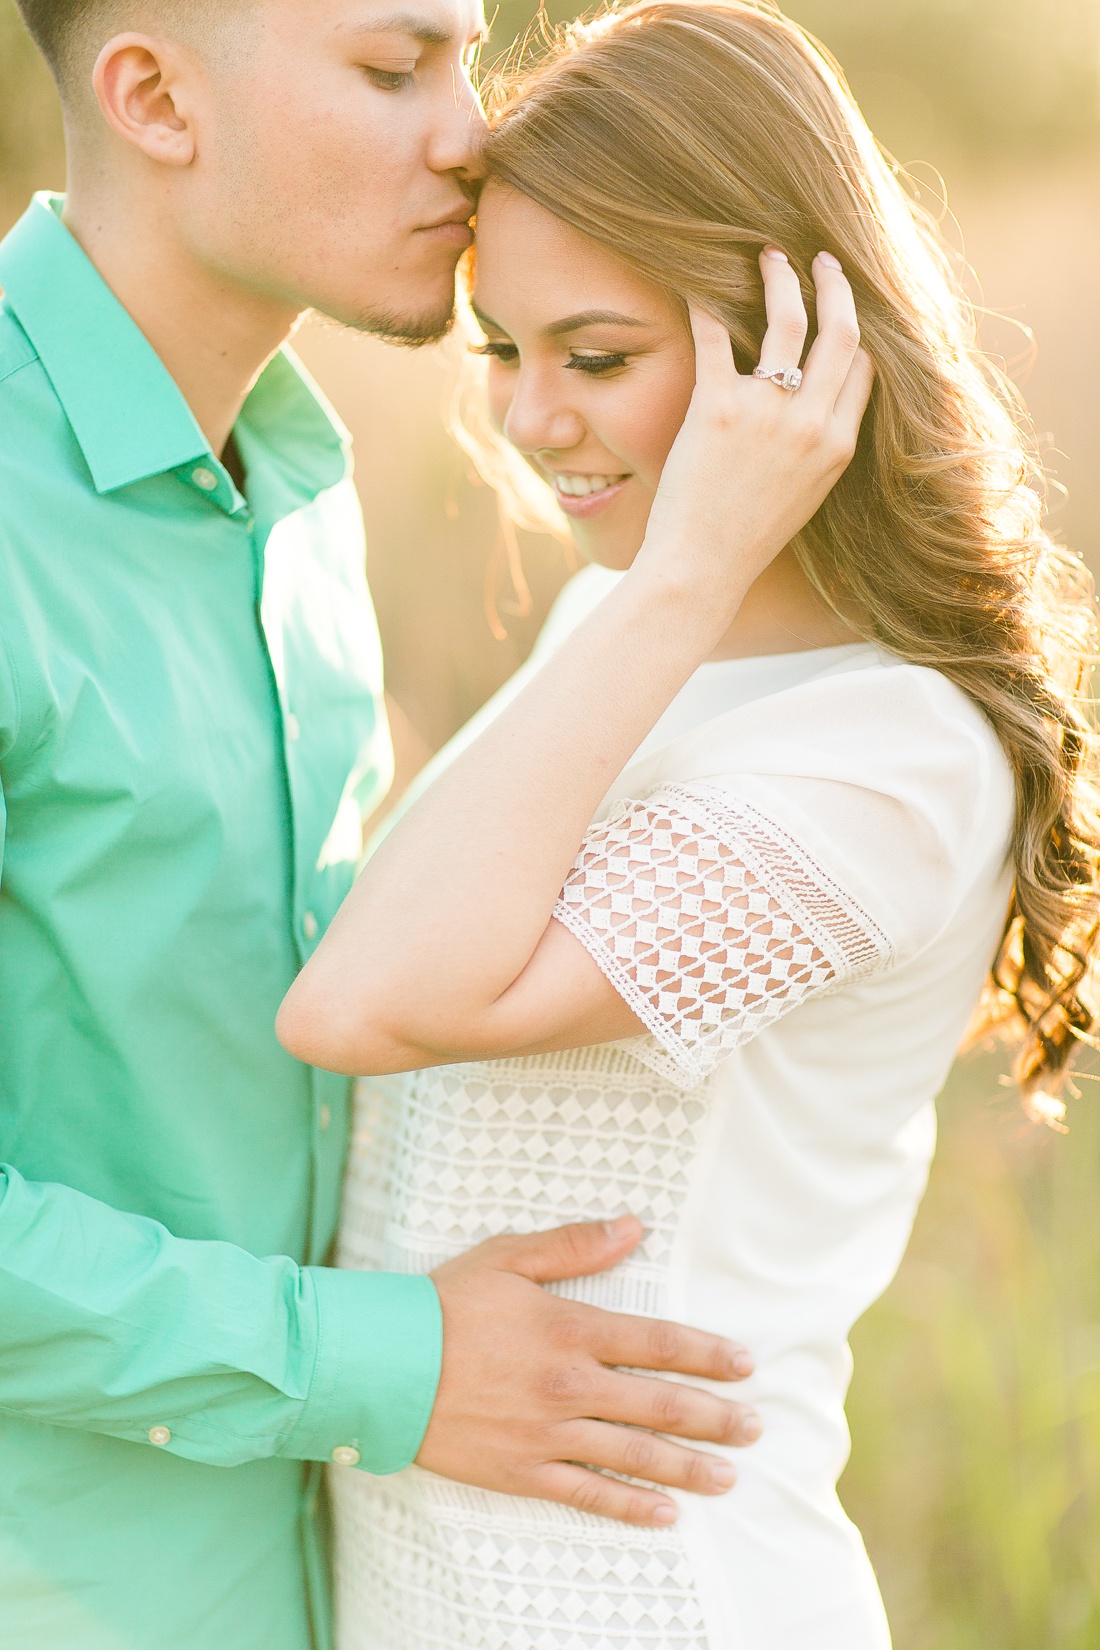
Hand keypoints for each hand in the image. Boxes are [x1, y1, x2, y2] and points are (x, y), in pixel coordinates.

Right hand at [417, 1215, 759, 1525]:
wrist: (382, 1365)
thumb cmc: (443, 1303)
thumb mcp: (508, 1256)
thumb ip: (575, 1245)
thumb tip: (633, 1226)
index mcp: (571, 1329)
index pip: (657, 1343)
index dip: (706, 1354)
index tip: (744, 1364)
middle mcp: (569, 1385)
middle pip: (659, 1404)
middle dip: (714, 1417)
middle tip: (756, 1426)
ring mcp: (548, 1433)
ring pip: (634, 1455)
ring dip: (687, 1467)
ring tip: (728, 1477)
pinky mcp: (522, 1470)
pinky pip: (586, 1494)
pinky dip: (628, 1506)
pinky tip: (663, 1515)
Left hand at [636, 248, 873, 623]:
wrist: (702, 569)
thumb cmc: (746, 539)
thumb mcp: (805, 495)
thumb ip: (818, 448)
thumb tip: (816, 409)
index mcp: (838, 445)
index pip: (864, 366)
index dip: (857, 326)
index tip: (844, 303)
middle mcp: (811, 423)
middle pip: (841, 330)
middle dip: (835, 283)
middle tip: (820, 258)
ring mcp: (766, 413)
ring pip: (788, 319)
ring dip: (780, 277)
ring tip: (768, 255)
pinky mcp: (716, 408)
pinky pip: (714, 335)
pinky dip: (705, 300)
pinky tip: (697, 280)